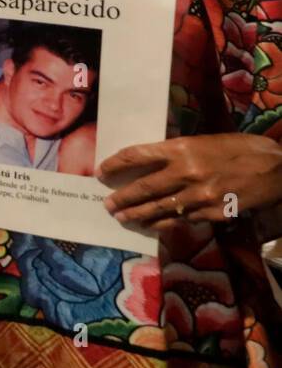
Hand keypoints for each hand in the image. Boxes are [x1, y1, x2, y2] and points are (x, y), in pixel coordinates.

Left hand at [98, 133, 281, 231]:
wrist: (277, 169)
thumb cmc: (242, 149)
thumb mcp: (206, 141)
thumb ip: (178, 152)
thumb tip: (152, 162)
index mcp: (182, 148)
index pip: (137, 155)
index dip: (115, 164)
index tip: (102, 171)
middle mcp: (186, 172)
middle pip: (144, 187)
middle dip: (122, 198)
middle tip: (107, 205)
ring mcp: (199, 196)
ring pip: (160, 209)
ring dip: (138, 215)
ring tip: (123, 218)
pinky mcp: (212, 213)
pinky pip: (182, 220)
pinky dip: (165, 224)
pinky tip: (153, 226)